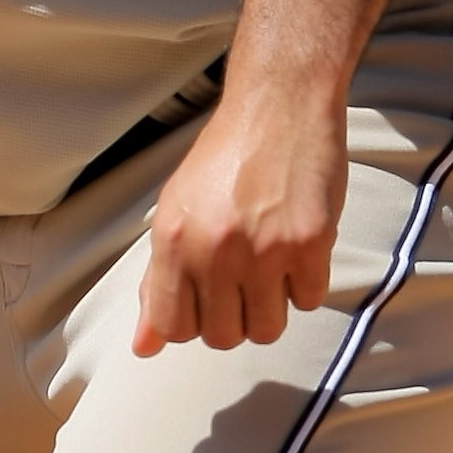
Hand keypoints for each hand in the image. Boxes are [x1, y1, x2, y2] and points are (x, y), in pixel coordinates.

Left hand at [133, 79, 348, 355]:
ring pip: (267, 330)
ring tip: (270, 269)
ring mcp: (265, 249)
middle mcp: (214, 250)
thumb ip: (159, 281)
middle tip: (241, 282)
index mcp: (173, 241)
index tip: (204, 302)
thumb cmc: (224, 159)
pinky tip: (297, 250)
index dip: (190, 324)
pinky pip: (309, 301)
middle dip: (232, 319)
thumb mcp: (175, 211)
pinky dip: (305, 284)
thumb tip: (143, 347)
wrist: (279, 105)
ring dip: (270, 309)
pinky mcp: (310, 242)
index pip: (172, 327)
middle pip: (222, 337)